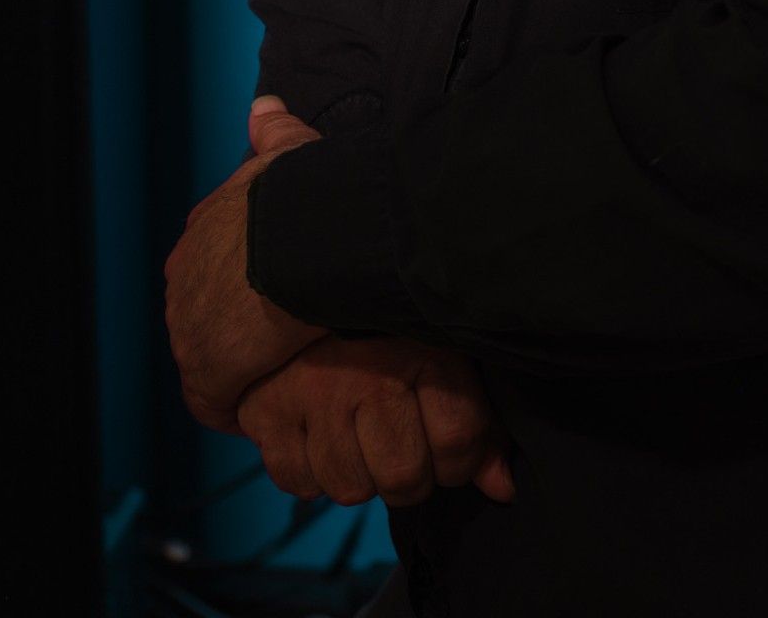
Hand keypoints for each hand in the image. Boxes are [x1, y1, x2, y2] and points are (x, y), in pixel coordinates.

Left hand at [164, 96, 328, 433]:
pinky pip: (218, 402)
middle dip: (239, 328)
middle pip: (209, 313)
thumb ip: (275, 130)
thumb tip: (264, 105)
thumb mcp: (289, 151)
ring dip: (244, 371)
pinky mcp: (205, 373)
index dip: (247, 281)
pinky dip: (242, 408)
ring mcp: (188, 327)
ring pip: (213, 358)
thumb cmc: (302, 191)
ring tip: (286, 379)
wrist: (300, 235)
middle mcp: (184, 277)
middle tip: (287, 342)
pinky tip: (273, 409)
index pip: (216, 264)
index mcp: (203, 230)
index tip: (278, 295)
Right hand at [238, 334, 516, 507]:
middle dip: (411, 475)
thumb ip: (477, 423)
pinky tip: (321, 433)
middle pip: (403, 477)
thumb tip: (503, 490)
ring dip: (359, 473)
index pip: (459, 441)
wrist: (296, 277)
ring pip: (349, 488)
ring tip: (360, 433)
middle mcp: (366, 372)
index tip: (452, 446)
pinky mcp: (264, 411)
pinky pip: (298, 482)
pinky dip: (311, 469)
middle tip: (403, 443)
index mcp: (420, 346)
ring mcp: (311, 393)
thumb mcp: (443, 352)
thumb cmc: (384, 321)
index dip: (463, 459)